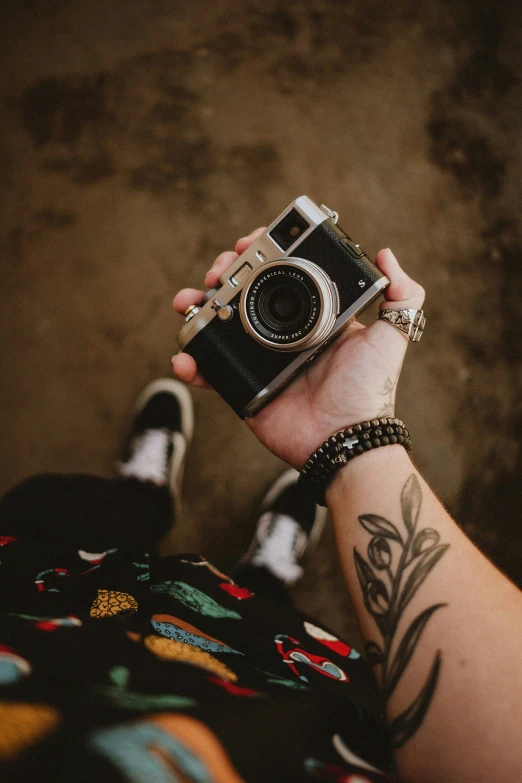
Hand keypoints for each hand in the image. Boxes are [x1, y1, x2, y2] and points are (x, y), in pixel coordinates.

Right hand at [172, 228, 424, 468]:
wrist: (345, 438)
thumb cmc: (370, 389)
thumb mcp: (392, 336)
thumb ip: (401, 296)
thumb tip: (385, 253)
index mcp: (313, 317)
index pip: (281, 275)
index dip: (260, 256)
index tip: (248, 244)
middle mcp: (284, 334)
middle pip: (243, 293)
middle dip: (222, 275)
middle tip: (218, 273)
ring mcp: (260, 360)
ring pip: (219, 325)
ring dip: (196, 308)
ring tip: (186, 302)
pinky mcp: (244, 388)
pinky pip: (211, 371)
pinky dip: (191, 364)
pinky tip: (183, 357)